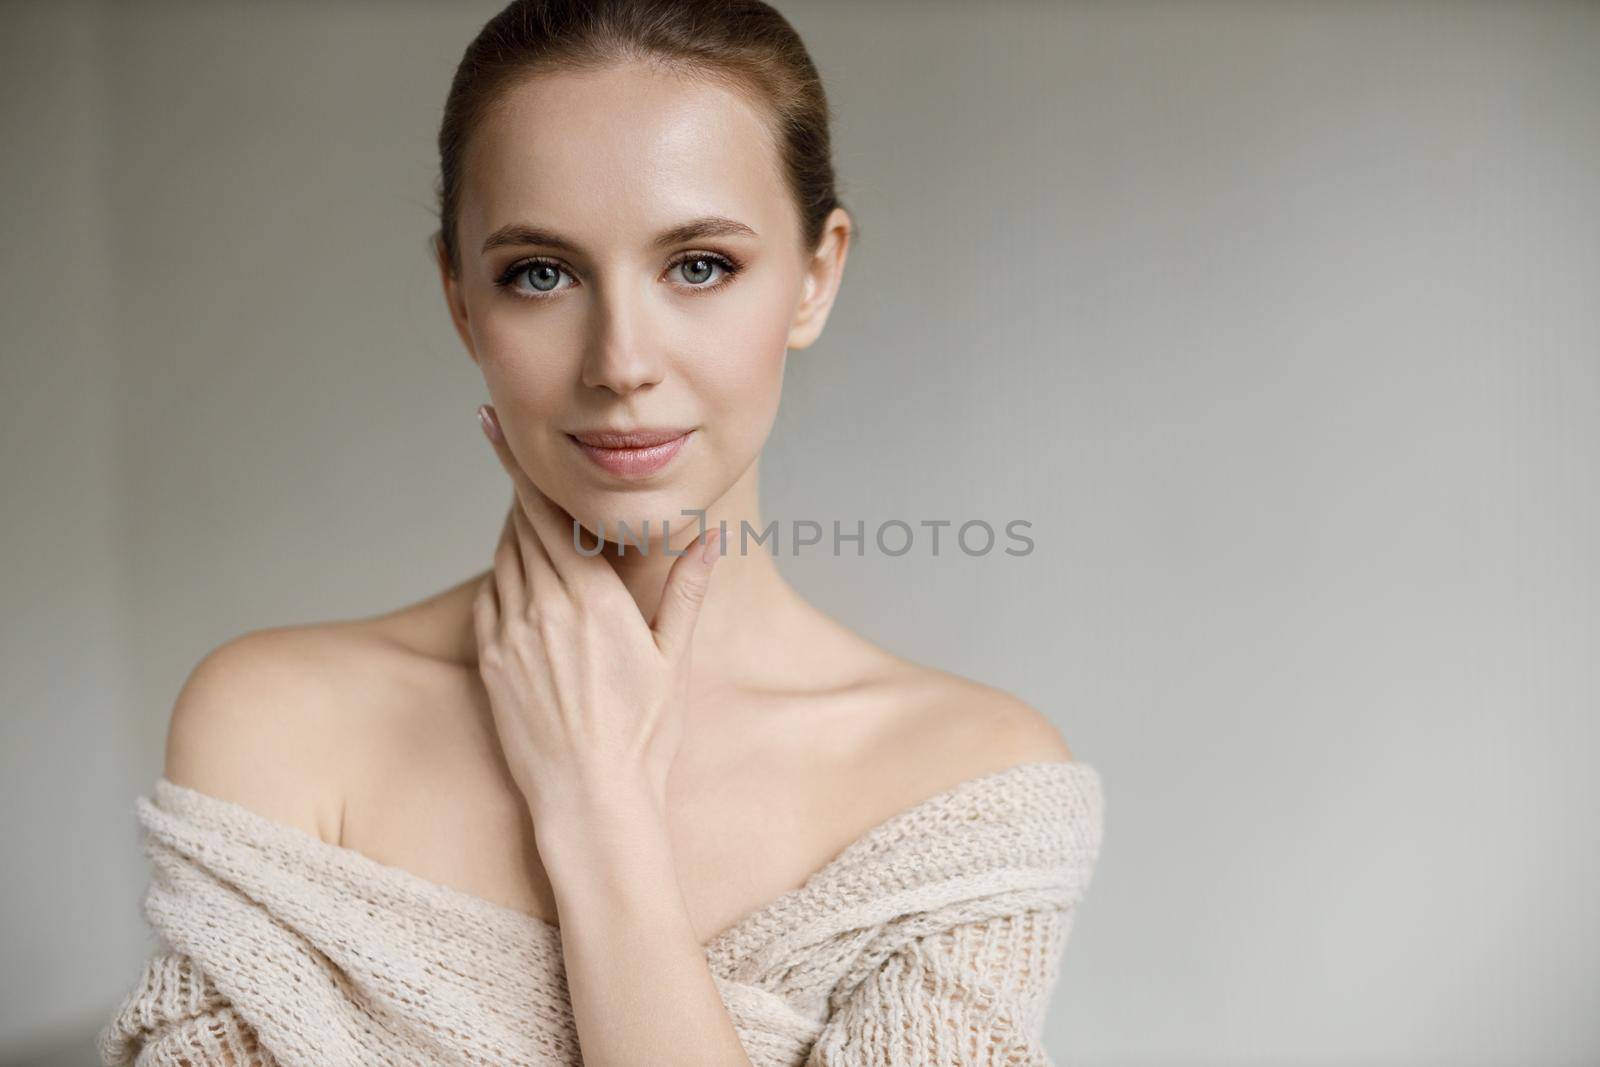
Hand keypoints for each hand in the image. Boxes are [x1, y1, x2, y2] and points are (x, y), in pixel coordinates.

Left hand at [471, 404, 723, 818]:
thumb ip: (687, 591)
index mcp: (590, 599)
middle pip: (518, 530)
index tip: (494, 428)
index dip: (519, 468)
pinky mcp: (490, 666)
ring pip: (501, 562)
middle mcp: (541, 609)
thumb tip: (711, 538)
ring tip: (535, 530)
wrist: (591, 802)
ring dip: (515, 539)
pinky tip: (523, 586)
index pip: (545, 514)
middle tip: (529, 473)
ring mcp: (509, 637)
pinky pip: (488, 602)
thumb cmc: (643, 736)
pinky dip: (503, 581)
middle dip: (524, 499)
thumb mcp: (673, 658)